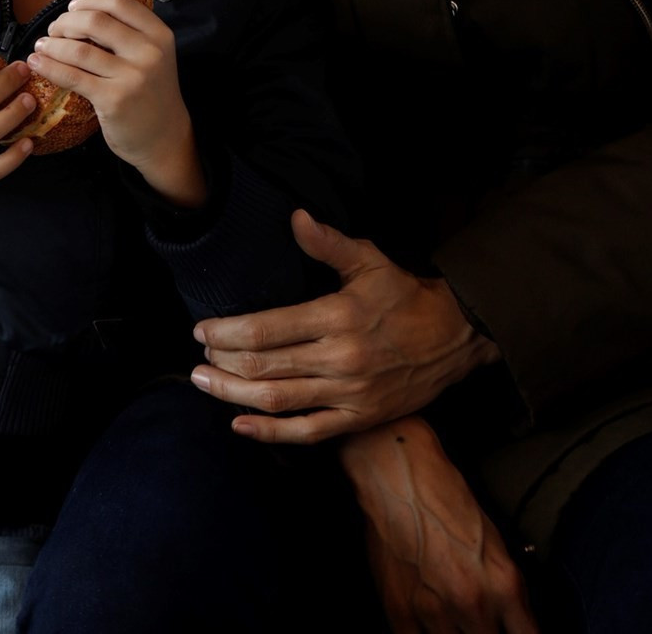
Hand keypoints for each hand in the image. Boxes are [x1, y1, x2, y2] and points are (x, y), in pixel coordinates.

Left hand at [27, 0, 204, 205]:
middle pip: (95, 21)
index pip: (118, 2)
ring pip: (79, 49)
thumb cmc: (151, 92)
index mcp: (159, 34)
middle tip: (53, 30)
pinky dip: (49, 67)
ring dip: (52, 44)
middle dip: (65, 22)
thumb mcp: (153, 56)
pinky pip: (72, 76)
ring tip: (41, 47)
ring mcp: (132, 76)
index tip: (72, 9)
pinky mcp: (113, 99)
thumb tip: (81, 11)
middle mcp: (149, 52)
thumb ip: (129, 33)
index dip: (88, 0)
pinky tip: (37, 63)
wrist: (164, 137)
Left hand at [190, 210, 498, 442]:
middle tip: (197, 360)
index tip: (202, 331)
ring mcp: (349, 394)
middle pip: (266, 367)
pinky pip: (307, 432)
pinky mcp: (358, 419)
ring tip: (205, 385)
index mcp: (338, 316)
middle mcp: (340, 359)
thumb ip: (328, 243)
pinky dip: (270, 434)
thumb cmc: (405, 295)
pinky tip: (239, 425)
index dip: (228, 333)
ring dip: (234, 396)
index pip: (268, 329)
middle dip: (223, 364)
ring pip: (279, 401)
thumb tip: (295, 217)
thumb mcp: (369, 260)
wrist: (454, 337)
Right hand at [340, 418, 538, 633]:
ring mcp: (435, 611)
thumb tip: (509, 624)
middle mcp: (474, 602)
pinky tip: (430, 627)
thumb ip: (504, 592)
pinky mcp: (401, 610)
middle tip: (480, 624)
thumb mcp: (494, 544)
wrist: (399, 474)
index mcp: (504, 583)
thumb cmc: (446, 498)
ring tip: (452, 620)